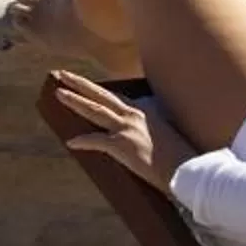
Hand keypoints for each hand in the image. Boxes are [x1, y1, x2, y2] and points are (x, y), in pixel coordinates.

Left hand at [50, 70, 197, 192]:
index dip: (99, 92)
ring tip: (58, 93)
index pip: (117, 97)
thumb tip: (145, 134)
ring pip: (95, 110)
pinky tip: (70, 142)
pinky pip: (96, 141)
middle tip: (61, 74)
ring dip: (74, 101)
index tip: (86, 86)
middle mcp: (135, 114)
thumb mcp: (169, 134)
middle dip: (79, 83)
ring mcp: (127, 128)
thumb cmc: (181, 158)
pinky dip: (82, 142)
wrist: (188, 170)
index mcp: (147, 110)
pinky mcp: (122, 145)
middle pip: (101, 95)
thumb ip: (155, 128)